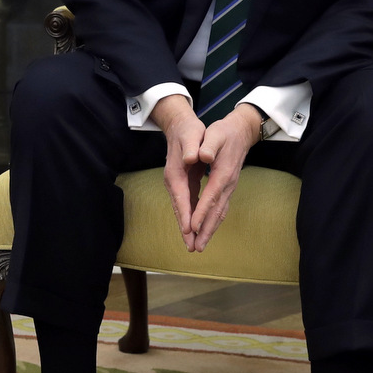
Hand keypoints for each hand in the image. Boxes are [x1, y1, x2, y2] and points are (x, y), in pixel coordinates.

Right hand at [151, 94, 206, 250]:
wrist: (180, 125)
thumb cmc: (188, 130)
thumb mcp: (191, 134)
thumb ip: (192, 147)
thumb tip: (193, 158)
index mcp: (176, 172)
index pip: (181, 197)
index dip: (185, 214)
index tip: (189, 230)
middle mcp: (174, 181)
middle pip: (180, 208)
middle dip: (185, 228)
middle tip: (192, 247)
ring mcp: (178, 184)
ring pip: (183, 209)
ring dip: (188, 227)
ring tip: (194, 244)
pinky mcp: (184, 184)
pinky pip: (188, 204)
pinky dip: (191, 217)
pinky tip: (197, 227)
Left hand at [186, 103, 263, 251]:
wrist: (241, 132)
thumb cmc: (224, 132)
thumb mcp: (215, 133)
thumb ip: (209, 145)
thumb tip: (203, 155)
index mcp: (222, 173)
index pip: (211, 196)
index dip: (201, 212)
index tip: (192, 227)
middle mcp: (228, 184)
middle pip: (217, 211)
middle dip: (206, 230)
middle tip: (196, 248)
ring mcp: (229, 188)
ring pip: (220, 213)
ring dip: (210, 230)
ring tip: (199, 246)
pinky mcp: (227, 188)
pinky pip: (220, 209)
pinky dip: (213, 222)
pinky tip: (206, 231)